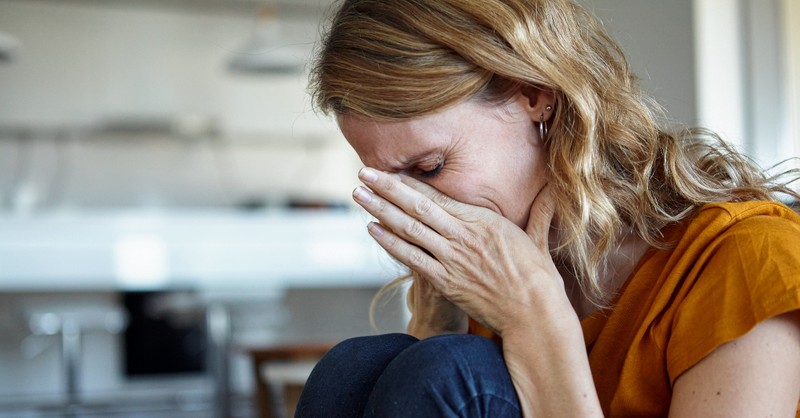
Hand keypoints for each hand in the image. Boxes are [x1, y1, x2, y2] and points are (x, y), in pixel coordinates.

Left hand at [352, 167, 567, 336]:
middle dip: (387, 188)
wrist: (534, 315)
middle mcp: (463, 236)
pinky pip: (412, 259)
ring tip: (358, 196)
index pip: (438, 196)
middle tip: (363, 173)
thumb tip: (554, 189)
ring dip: (380, 211)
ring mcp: (452, 259)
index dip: (411, 183)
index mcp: (483, 221)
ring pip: (409, 230)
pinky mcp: (446, 282)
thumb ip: (540, 212)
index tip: (391, 170)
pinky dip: (390, 243)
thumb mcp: (539, 239)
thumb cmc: (539, 278)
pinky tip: (372, 230)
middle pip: (417, 207)